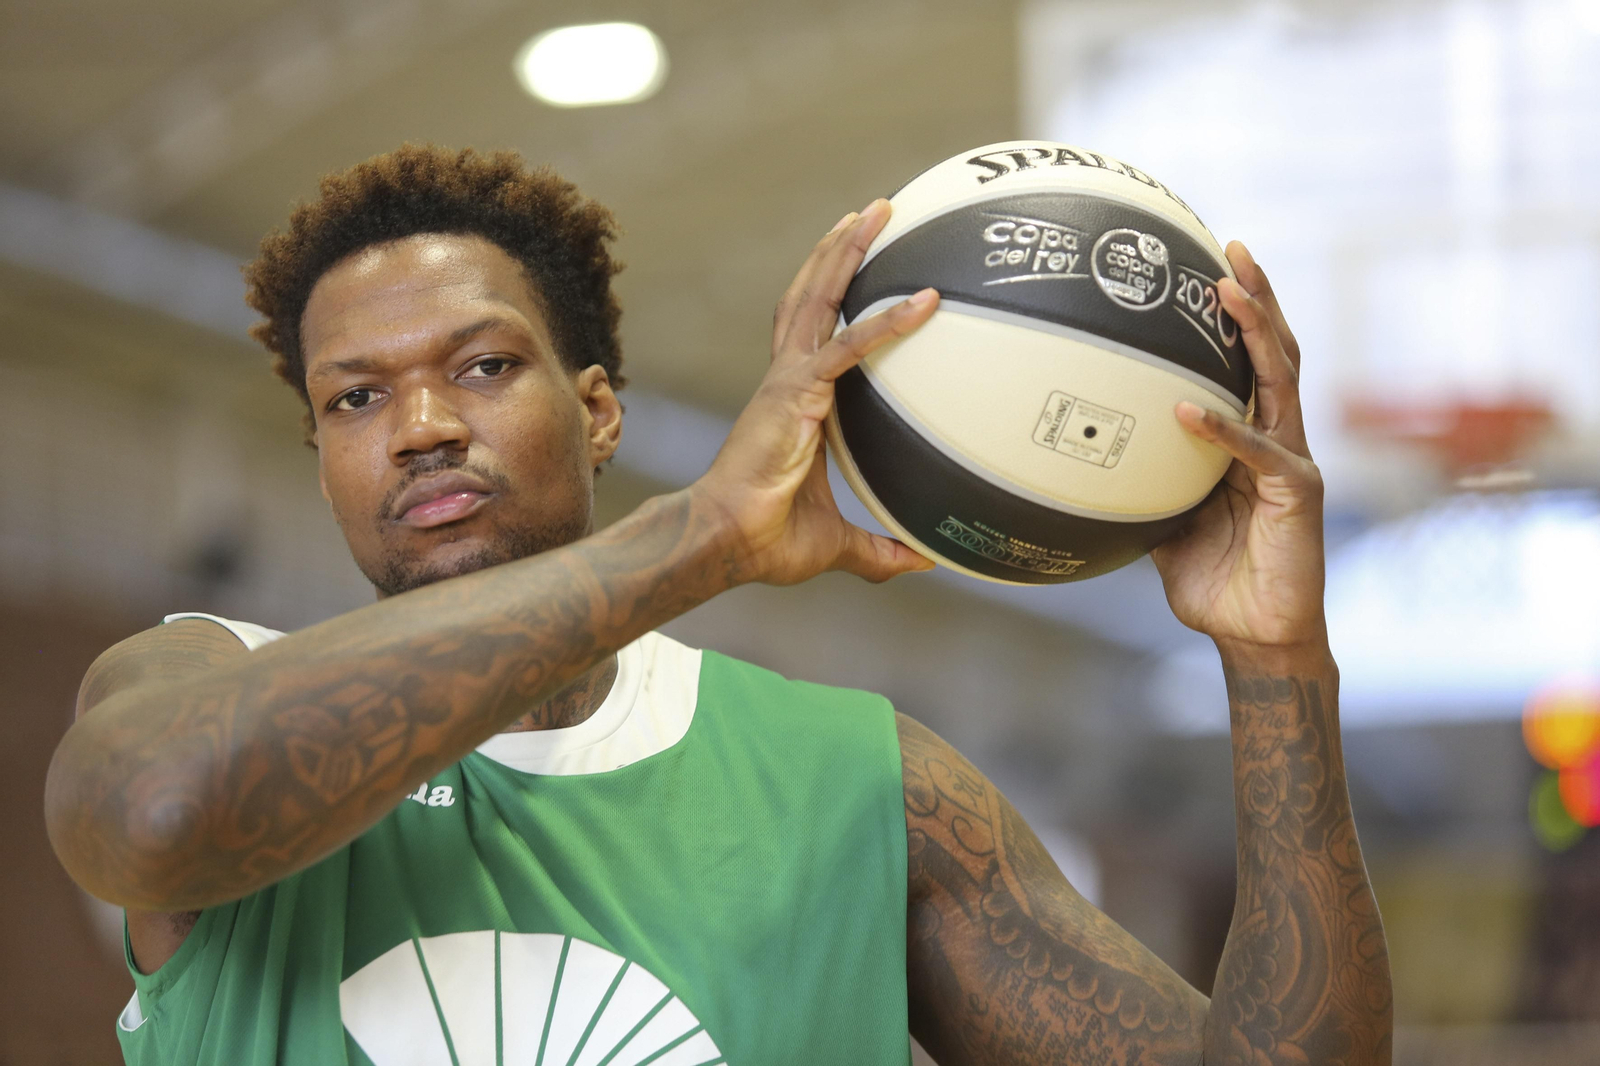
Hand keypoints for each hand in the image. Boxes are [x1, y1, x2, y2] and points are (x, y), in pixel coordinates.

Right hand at [694, 199, 938, 586]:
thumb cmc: (766, 541)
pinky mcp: (796, 393)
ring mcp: (788, 380)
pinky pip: (849, 346)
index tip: (859, 266)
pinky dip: (887, 322)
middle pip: (812, 297)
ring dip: (848, 253)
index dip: (833, 297)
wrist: (726, 542)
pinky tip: (924, 302)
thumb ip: (881, 550)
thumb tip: (926, 560)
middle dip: (838, 251)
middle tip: (869, 213)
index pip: (813, 335)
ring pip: (820, 299)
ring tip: (875, 213)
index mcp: (793, 402)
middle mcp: (786, 379)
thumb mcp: (839, 544)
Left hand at [1150, 242, 1326, 652]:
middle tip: (1233, 248)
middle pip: (1274, 351)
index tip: (1210, 266)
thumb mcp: (1162, 522)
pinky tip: (1187, 410)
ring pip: (1280, 380)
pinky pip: (1256, 453)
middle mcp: (1278, 437)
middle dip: (1257, 297)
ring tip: (1228, 290)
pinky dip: (1221, 431)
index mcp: (1250, 438)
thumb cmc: (1212, 579)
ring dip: (1256, 332)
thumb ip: (1141, 482)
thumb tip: (1080, 457)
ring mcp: (1292, 461)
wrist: (1253, 632)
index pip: (1248, 363)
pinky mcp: (1298, 492)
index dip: (1237, 316)